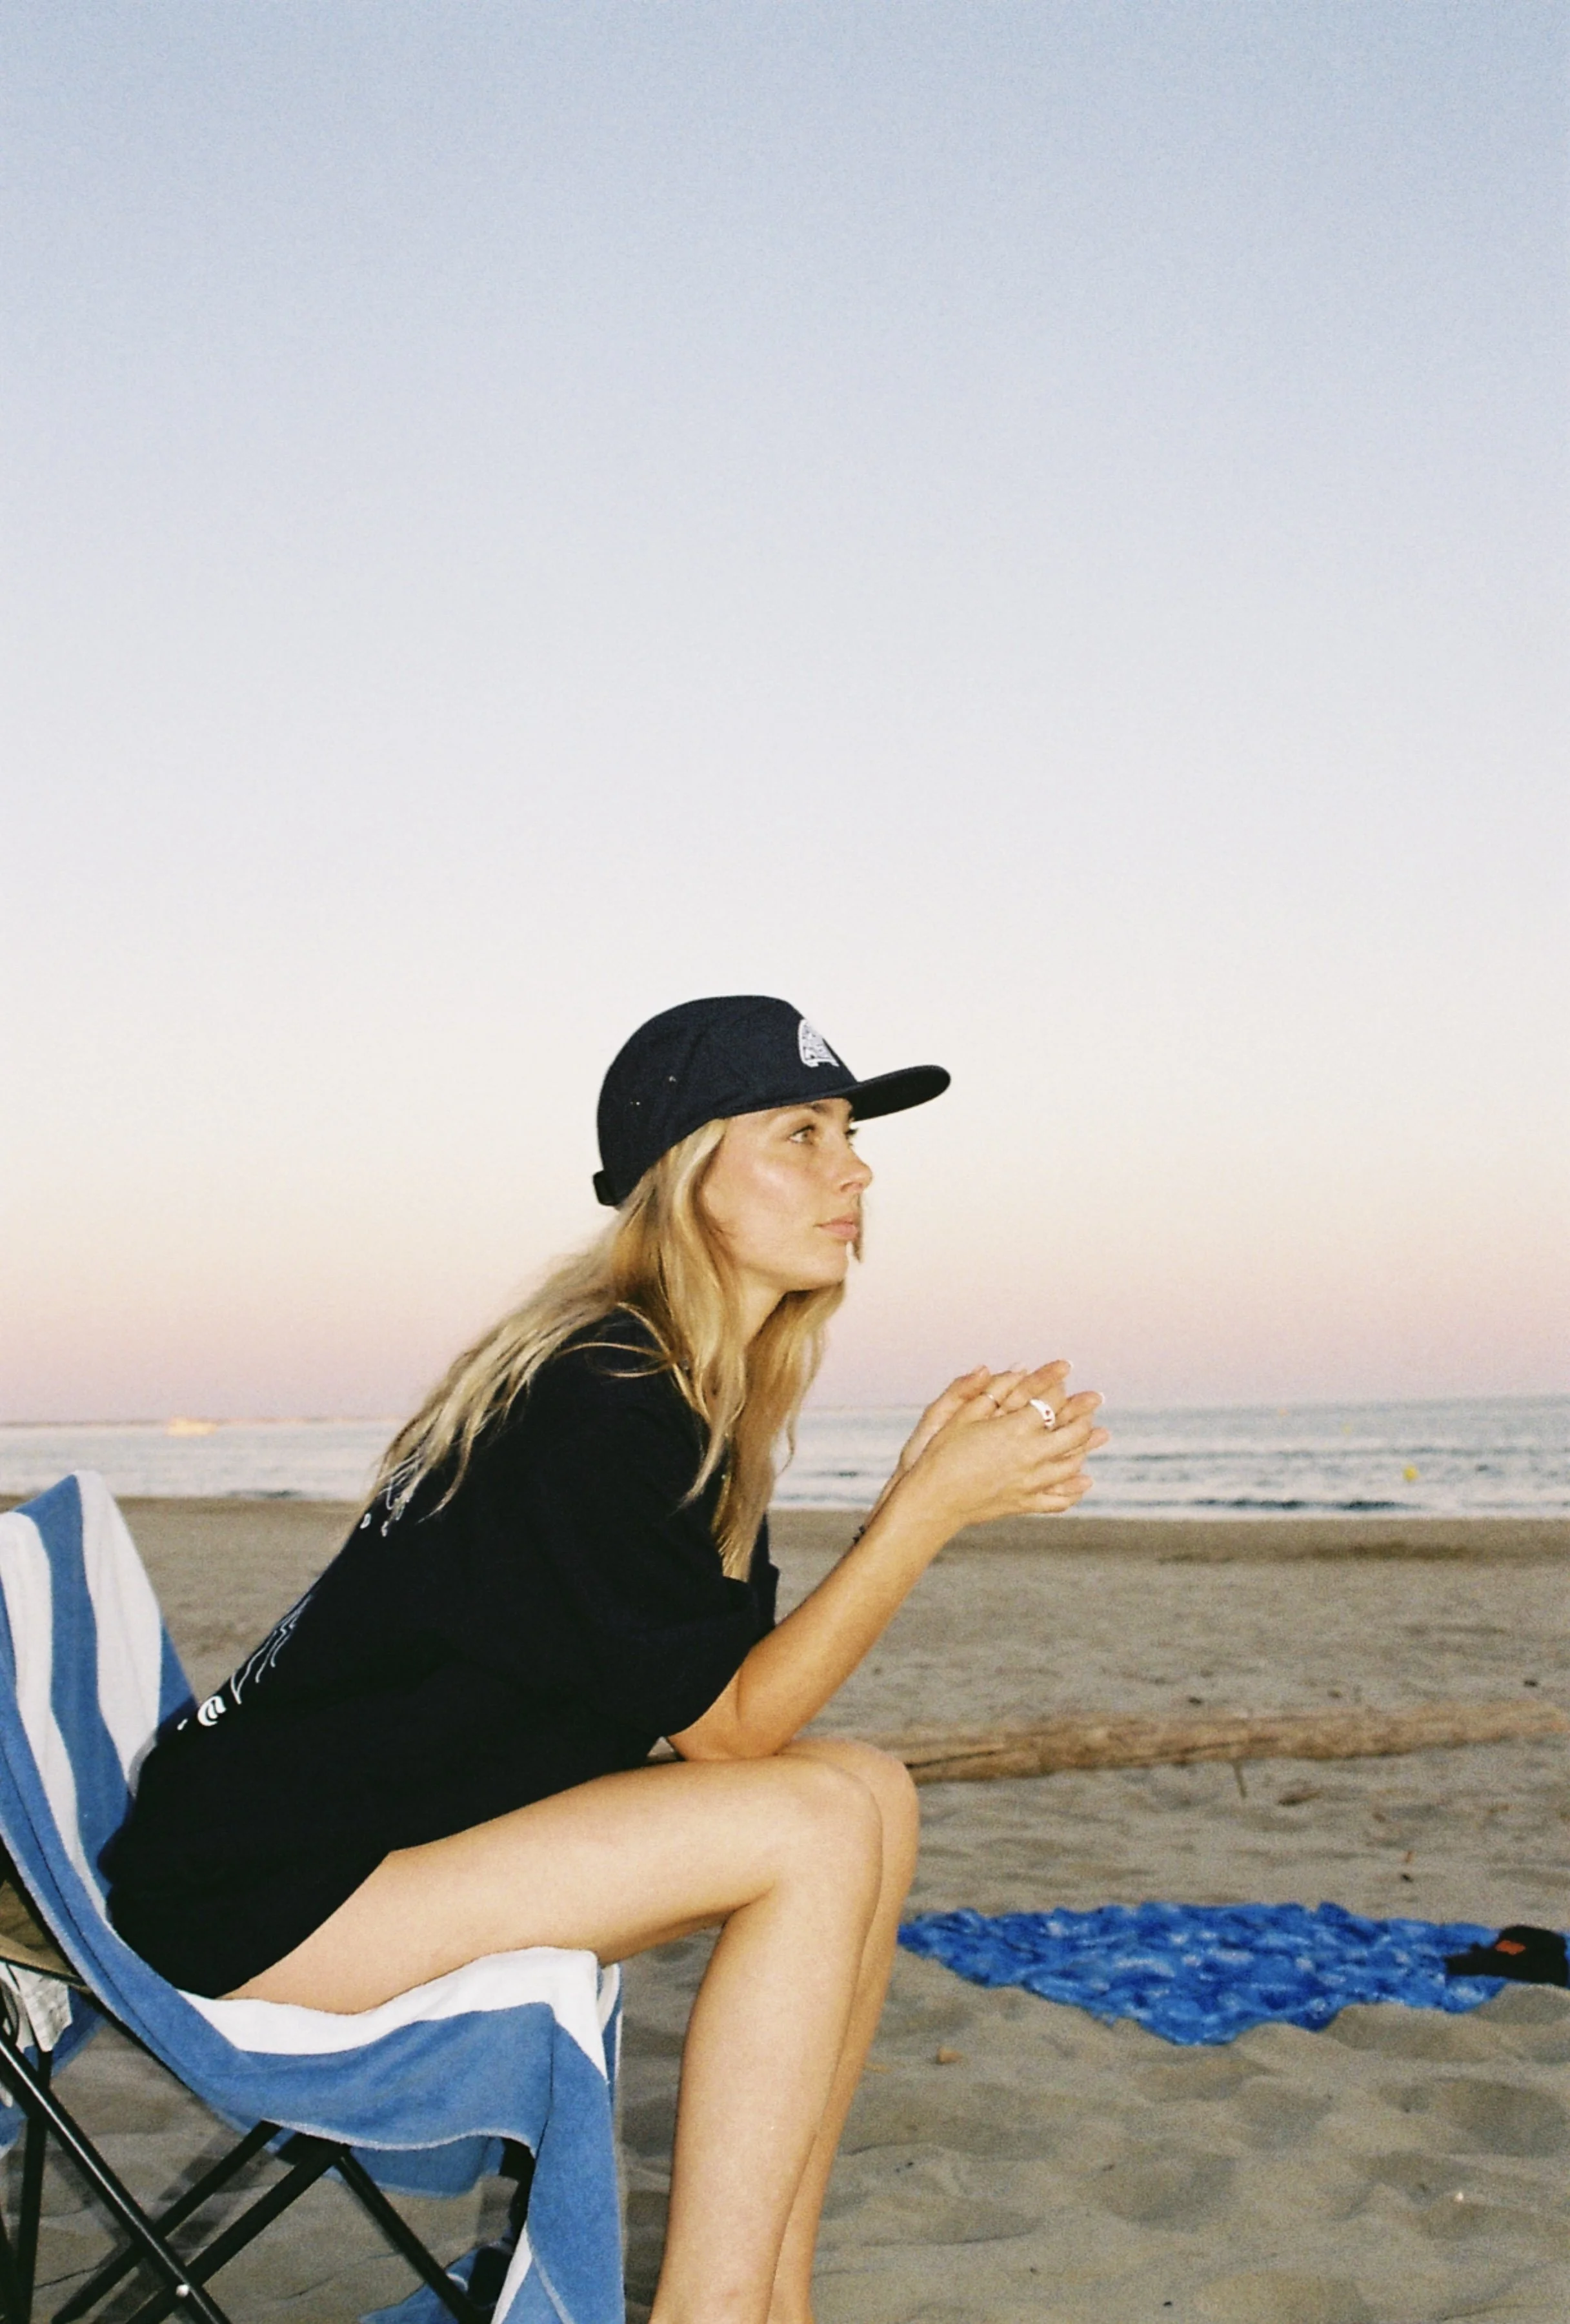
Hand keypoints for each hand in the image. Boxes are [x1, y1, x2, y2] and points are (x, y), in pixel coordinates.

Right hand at [891, 1360, 1107, 1530]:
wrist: (933, 1500)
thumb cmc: (942, 1454)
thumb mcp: (960, 1416)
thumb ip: (990, 1391)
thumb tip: (1017, 1366)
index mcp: (1015, 1429)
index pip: (1050, 1402)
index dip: (1060, 1385)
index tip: (1069, 1372)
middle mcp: (1030, 1456)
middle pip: (1072, 1433)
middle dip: (1085, 1414)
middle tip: (1095, 1401)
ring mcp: (1030, 1482)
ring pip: (1071, 1464)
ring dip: (1087, 1447)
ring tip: (1101, 1434)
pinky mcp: (1024, 1503)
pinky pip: (1058, 1499)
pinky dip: (1074, 1490)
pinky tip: (1084, 1482)